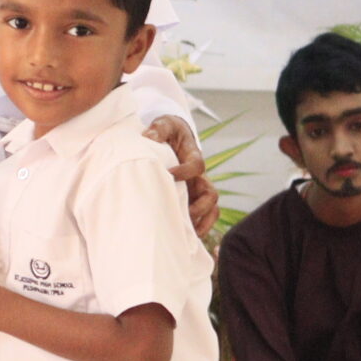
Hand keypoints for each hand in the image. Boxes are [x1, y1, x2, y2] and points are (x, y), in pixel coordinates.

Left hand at [144, 116, 219, 236]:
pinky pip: (204, 216)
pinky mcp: (192, 197)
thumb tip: (149, 137)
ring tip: (188, 233)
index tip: (170, 174)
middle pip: (211, 194)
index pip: (197, 165)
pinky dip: (199, 227)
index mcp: (193, 156)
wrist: (172, 136)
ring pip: (211, 209)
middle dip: (200, 207)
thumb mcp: (163, 124)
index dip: (186, 171)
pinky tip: (185, 237)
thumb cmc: (168, 130)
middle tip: (184, 213)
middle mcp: (199, 176)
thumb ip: (158, 129)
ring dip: (202, 222)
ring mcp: (197, 188)